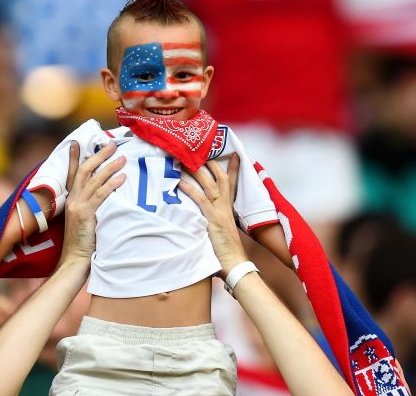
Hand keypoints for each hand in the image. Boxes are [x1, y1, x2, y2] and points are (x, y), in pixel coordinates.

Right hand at [60, 141, 124, 266]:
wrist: (75, 259)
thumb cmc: (83, 241)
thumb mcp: (83, 219)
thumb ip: (90, 205)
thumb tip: (105, 193)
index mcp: (70, 199)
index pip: (71, 173)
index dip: (72, 157)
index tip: (76, 142)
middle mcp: (72, 199)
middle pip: (84, 170)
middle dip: (98, 155)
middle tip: (112, 144)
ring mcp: (78, 206)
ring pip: (94, 179)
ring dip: (109, 166)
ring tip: (122, 158)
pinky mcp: (86, 214)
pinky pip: (101, 194)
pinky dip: (111, 184)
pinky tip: (122, 177)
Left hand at [178, 154, 245, 277]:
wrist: (235, 265)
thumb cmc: (227, 253)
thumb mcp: (221, 232)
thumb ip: (214, 222)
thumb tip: (202, 218)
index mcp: (229, 209)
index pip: (233, 184)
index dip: (234, 168)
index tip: (235, 154)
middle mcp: (226, 207)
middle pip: (221, 178)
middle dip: (212, 163)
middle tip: (201, 149)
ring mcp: (220, 212)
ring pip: (210, 185)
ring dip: (197, 171)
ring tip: (185, 160)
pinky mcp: (212, 219)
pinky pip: (200, 200)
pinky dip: (190, 190)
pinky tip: (180, 183)